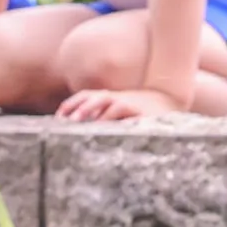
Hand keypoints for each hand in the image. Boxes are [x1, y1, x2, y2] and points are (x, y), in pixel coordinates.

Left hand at [55, 86, 182, 125]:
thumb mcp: (116, 106)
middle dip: (82, 107)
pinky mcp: (141, 112)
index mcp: (107, 96)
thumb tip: (77, 124)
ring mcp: (129, 103)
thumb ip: (99, 112)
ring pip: (111, 105)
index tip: (59, 117)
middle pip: (96, 97)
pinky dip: (119, 121)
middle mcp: (116, 97)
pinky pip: (128, 115)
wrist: (167, 100)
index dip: (71, 104)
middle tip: (69, 120)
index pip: (85, 96)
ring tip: (88, 125)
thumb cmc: (136, 108)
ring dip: (99, 114)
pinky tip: (111, 130)